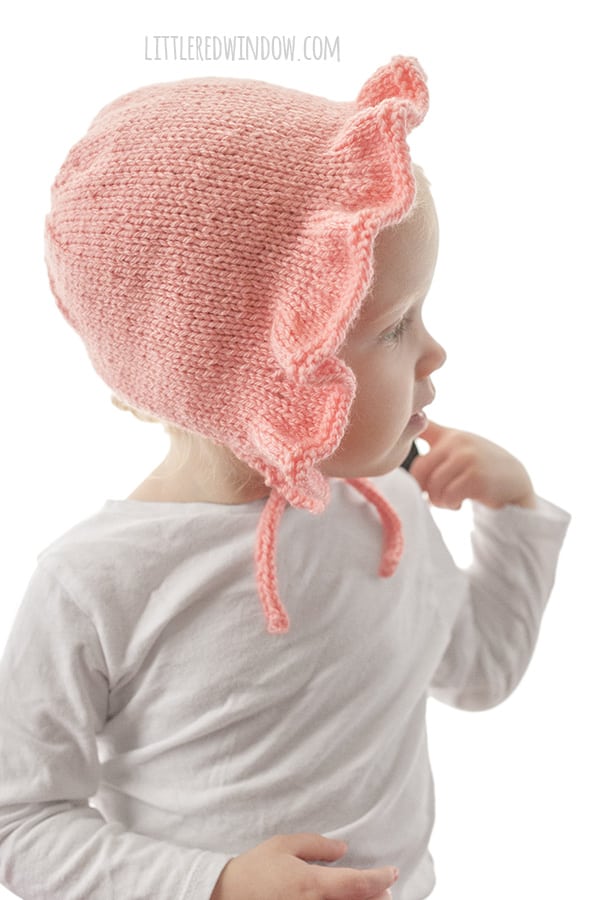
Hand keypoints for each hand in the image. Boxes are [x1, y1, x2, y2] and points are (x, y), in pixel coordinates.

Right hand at [210, 833, 398, 899]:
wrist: (225, 896)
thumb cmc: (255, 870)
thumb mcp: (284, 845)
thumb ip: (317, 845)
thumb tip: (343, 848)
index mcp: (314, 884)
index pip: (359, 884)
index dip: (381, 878)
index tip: (393, 872)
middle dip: (376, 898)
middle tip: (384, 891)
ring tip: (369, 899)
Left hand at [410, 420, 536, 510]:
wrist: (514, 481)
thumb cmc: (479, 467)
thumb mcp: (458, 447)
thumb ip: (433, 437)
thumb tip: (398, 437)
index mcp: (449, 435)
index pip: (420, 429)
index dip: (405, 441)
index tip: (414, 464)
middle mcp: (457, 442)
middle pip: (419, 470)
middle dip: (424, 489)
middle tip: (436, 496)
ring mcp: (467, 458)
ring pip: (433, 486)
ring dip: (439, 501)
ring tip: (450, 500)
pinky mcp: (476, 477)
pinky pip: (448, 496)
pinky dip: (450, 504)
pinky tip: (460, 503)